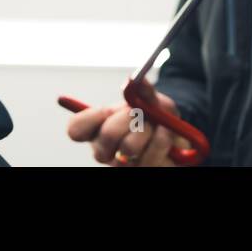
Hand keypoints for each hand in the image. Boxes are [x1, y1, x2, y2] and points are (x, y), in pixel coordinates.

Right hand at [62, 79, 187, 166]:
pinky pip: (151, 158)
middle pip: (107, 135)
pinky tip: (165, 134)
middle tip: (140, 113)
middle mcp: (106, 151)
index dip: (89, 117)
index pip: (75, 129)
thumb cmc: (155, 117)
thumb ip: (143, 90)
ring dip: (148, 129)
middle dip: (129, 117)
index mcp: (98, 130)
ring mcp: (123, 165)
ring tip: (156, 126)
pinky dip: (162, 140)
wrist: (176, 136)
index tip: (108, 108)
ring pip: (129, 147)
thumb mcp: (150, 100)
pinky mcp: (143, 171)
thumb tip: (136, 79)